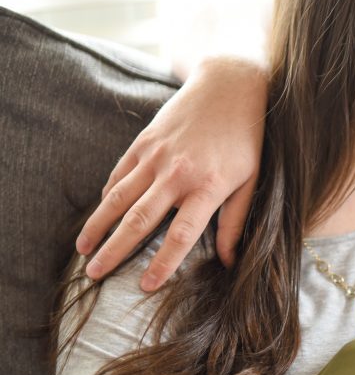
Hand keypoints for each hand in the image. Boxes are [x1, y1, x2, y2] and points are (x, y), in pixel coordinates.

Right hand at [76, 57, 266, 289]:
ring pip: (119, 198)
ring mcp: (156, 156)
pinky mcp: (143, 142)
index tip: (145, 286)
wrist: (228, 87)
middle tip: (94, 275)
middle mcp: (177, 173)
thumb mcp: (251, 180)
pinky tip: (98, 216)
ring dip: (98, 226)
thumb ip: (236, 221)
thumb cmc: (245, 139)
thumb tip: (229, 261)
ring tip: (83, 251)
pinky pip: (119, 175)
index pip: (180, 234)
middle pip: (139, 220)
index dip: (162, 263)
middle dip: (114, 251)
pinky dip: (106, 197)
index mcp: (208, 186)